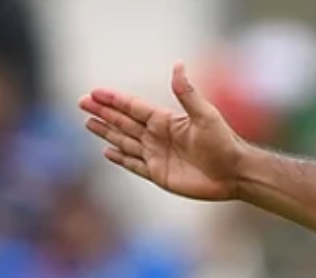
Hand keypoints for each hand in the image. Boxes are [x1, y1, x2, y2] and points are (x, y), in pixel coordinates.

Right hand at [81, 64, 250, 202]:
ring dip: (106, 132)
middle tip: (82, 102)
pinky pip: (134, 164)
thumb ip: (187, 93)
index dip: (114, 100)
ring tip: (88, 122)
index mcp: (165, 121)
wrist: (233, 173)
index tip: (95, 92)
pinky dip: (120, 158)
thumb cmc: (223, 142)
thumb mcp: (205, 114)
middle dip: (103, 112)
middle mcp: (157, 136)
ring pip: (124, 141)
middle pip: (123, 122)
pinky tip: (107, 151)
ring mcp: (156, 155)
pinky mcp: (158, 174)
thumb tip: (178, 65)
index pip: (133, 107)